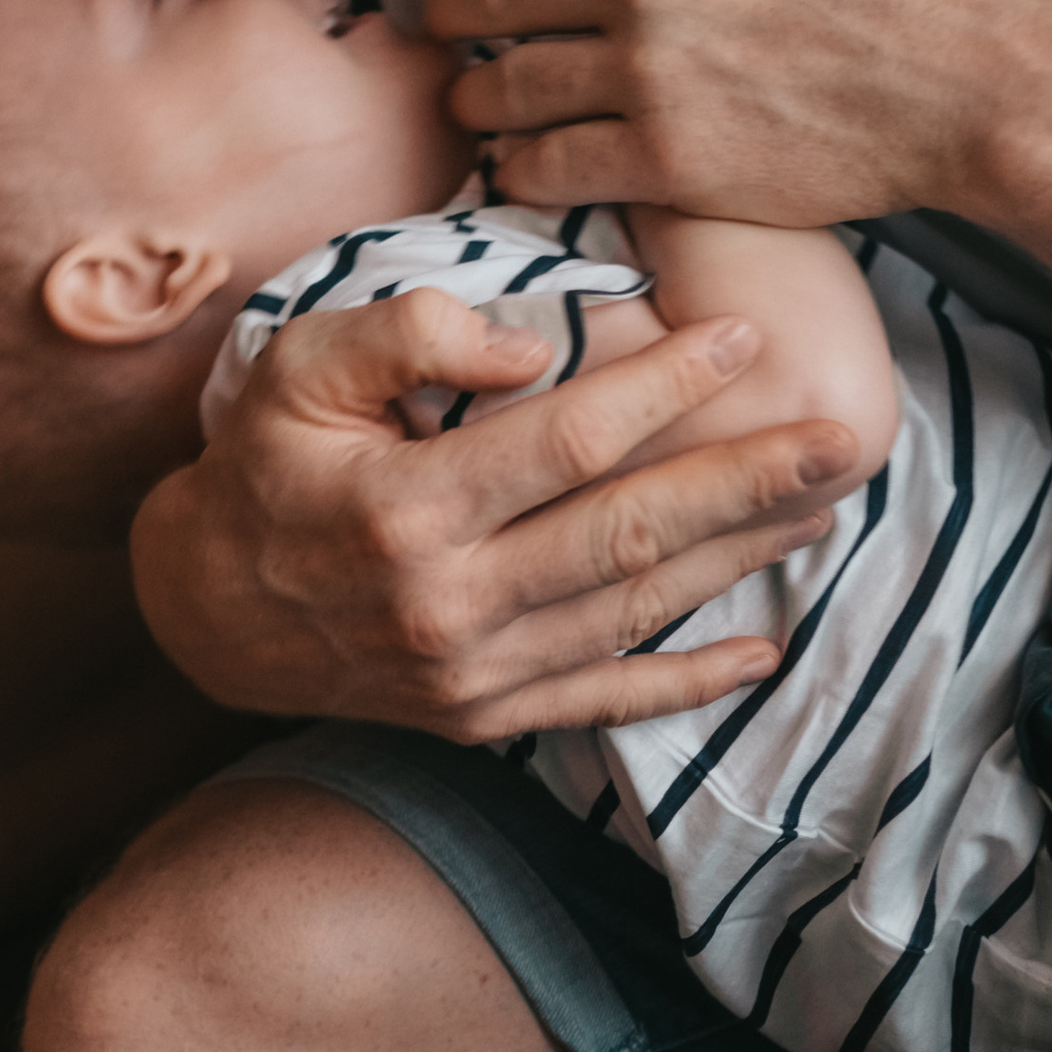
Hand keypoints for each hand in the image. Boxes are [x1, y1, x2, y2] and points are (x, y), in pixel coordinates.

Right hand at [130, 288, 848, 739]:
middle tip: (844, 437)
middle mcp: (447, 605)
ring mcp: (471, 674)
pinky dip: (689, 683)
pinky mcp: (482, 717)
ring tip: (820, 505)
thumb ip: (406, 334)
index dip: (661, 389)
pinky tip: (763, 652)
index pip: (564, 442)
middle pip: (628, 533)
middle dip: (745, 481)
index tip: (738, 338)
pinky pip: (604, 700)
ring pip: (633, 611)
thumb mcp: (297, 369)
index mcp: (405, 511)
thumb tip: (523, 351)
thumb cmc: (265, 464)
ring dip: (738, 558)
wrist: (207, 610)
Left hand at [427, 0, 1025, 226]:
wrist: (972, 74)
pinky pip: (546, 166)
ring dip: (478, 103)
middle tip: (442, 31)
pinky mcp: (666, 157)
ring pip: (505, 87)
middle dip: (454, 15)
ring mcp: (647, 68)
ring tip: (477, 111)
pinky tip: (521, 171)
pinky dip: (520, 170)